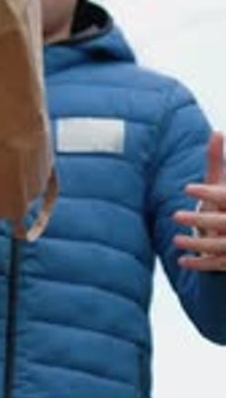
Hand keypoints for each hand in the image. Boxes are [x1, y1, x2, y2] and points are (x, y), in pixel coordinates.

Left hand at [173, 131, 225, 270]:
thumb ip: (217, 158)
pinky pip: (216, 264)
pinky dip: (199, 264)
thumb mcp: (223, 181)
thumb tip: (217, 132)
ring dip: (197, 244)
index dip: (207, 191)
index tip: (186, 188)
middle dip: (200, 219)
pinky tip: (182, 261)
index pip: (224, 196)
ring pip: (219, 246)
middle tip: (176, 215)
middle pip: (222, 222)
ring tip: (176, 239)